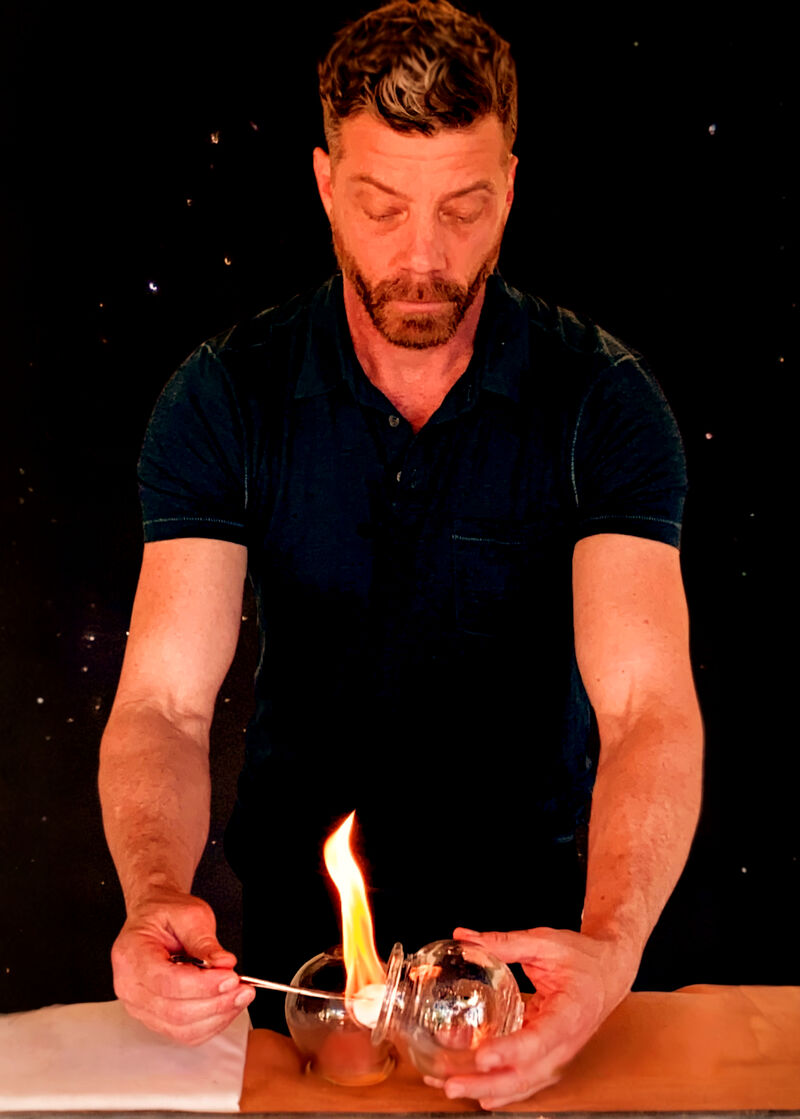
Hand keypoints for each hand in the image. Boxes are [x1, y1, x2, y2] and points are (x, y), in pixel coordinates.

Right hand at [111, 887, 254, 1044]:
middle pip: (175, 1011)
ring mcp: (139, 1007)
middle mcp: (130, 987)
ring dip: (217, 1016)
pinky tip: (227, 1006)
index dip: (203, 985)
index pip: (167, 982)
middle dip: (216, 1003)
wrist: (153, 918)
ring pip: (181, 1029)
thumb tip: (224, 964)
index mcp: (132, 955)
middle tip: (243, 988)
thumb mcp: (188, 913)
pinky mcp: (154, 1018)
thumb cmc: (165, 914)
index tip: (231, 977)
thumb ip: (205, 940)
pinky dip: (211, 1024)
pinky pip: (184, 1033)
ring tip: (240, 996)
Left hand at [426, 926, 636, 1108]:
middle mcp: (565, 1042)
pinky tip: (476, 1092)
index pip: (540, 1039)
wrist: (609, 974)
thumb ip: (504, 943)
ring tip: (451, 1087)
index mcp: (570, 1012)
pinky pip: (525, 1079)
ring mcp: (558, 1054)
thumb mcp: (545, 943)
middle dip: (488, 1083)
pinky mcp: (548, 1056)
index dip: (510, 1051)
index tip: (483, 1056)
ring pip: (524, 1083)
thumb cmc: (583, 959)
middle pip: (527, 1074)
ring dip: (488, 1090)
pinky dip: (500, 1089)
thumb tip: (464, 937)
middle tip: (451, 1083)